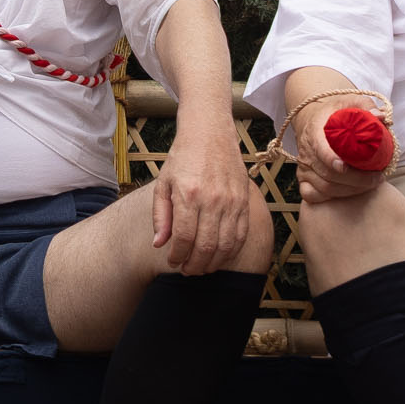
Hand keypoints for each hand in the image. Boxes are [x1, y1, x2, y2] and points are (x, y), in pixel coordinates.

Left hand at [147, 125, 258, 274]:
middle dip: (194, 265)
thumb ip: (161, 216)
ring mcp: (232, 201)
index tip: (173, 261)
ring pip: (225, 245)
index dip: (177, 256)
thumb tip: (159, 244)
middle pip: (205, 247)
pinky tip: (220, 256)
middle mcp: (212, 199)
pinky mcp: (245, 200)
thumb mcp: (163, 183)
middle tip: (187, 270)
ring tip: (202, 267)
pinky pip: (241, 235)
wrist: (210, 133)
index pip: (183, 238)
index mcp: (188, 194)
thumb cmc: (183, 157)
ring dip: (213, 263)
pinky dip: (231, 251)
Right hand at [288, 100, 387, 204]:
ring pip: (324, 188)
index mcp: (314, 130)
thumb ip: (365, 106)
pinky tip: (350, 191)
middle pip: (327, 173)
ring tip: (371, 184)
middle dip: (354, 180)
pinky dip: (332, 198)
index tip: (346, 166)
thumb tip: (380, 117)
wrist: (314, 120)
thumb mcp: (349, 102)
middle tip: (377, 178)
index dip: (330, 159)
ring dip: (350, 190)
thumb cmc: (335, 112)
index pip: (319, 148)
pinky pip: (313, 196)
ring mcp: (304, 167)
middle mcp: (306, 151)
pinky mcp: (303, 179)